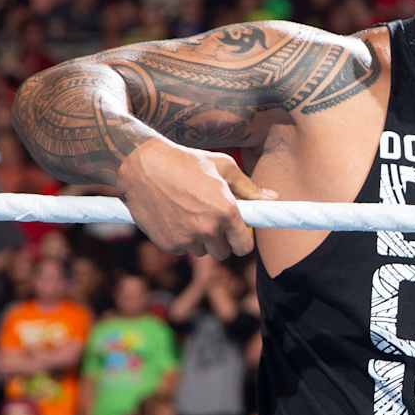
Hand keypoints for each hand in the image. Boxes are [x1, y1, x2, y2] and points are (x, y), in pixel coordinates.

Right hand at [117, 138, 274, 259]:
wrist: (142, 165)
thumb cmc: (186, 161)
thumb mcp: (223, 166)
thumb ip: (249, 187)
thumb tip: (273, 198)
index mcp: (226, 211)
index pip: (244, 247)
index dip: (241, 241)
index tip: (236, 234)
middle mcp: (208, 229)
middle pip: (223, 253)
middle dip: (220, 240)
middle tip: (211, 220)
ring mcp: (187, 239)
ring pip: (201, 251)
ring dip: (199, 240)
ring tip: (189, 214)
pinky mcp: (168, 244)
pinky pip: (182, 249)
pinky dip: (180, 239)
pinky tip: (173, 217)